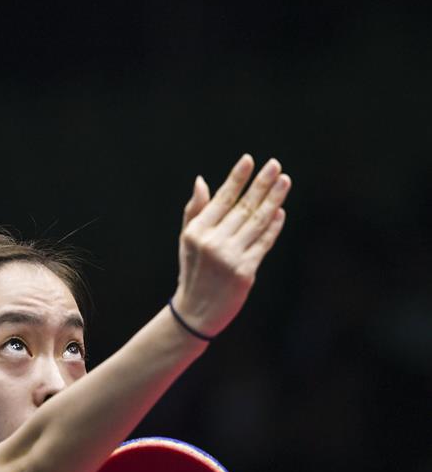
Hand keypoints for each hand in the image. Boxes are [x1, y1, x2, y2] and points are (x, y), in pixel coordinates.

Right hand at [172, 154, 290, 337]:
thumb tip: (202, 181)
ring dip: (273, 200)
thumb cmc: (192, 271)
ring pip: (258, 222)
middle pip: (244, 207)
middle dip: (261, 184)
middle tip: (275, 165)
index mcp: (197, 232)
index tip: (249, 160)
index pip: (222, 199)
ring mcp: (231, 258)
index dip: (237, 178)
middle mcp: (213, 243)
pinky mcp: (246, 272)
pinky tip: (280, 212)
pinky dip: (273, 227)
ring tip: (284, 181)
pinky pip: (264, 243)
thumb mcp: (187, 240)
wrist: (196, 312)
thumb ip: (196, 210)